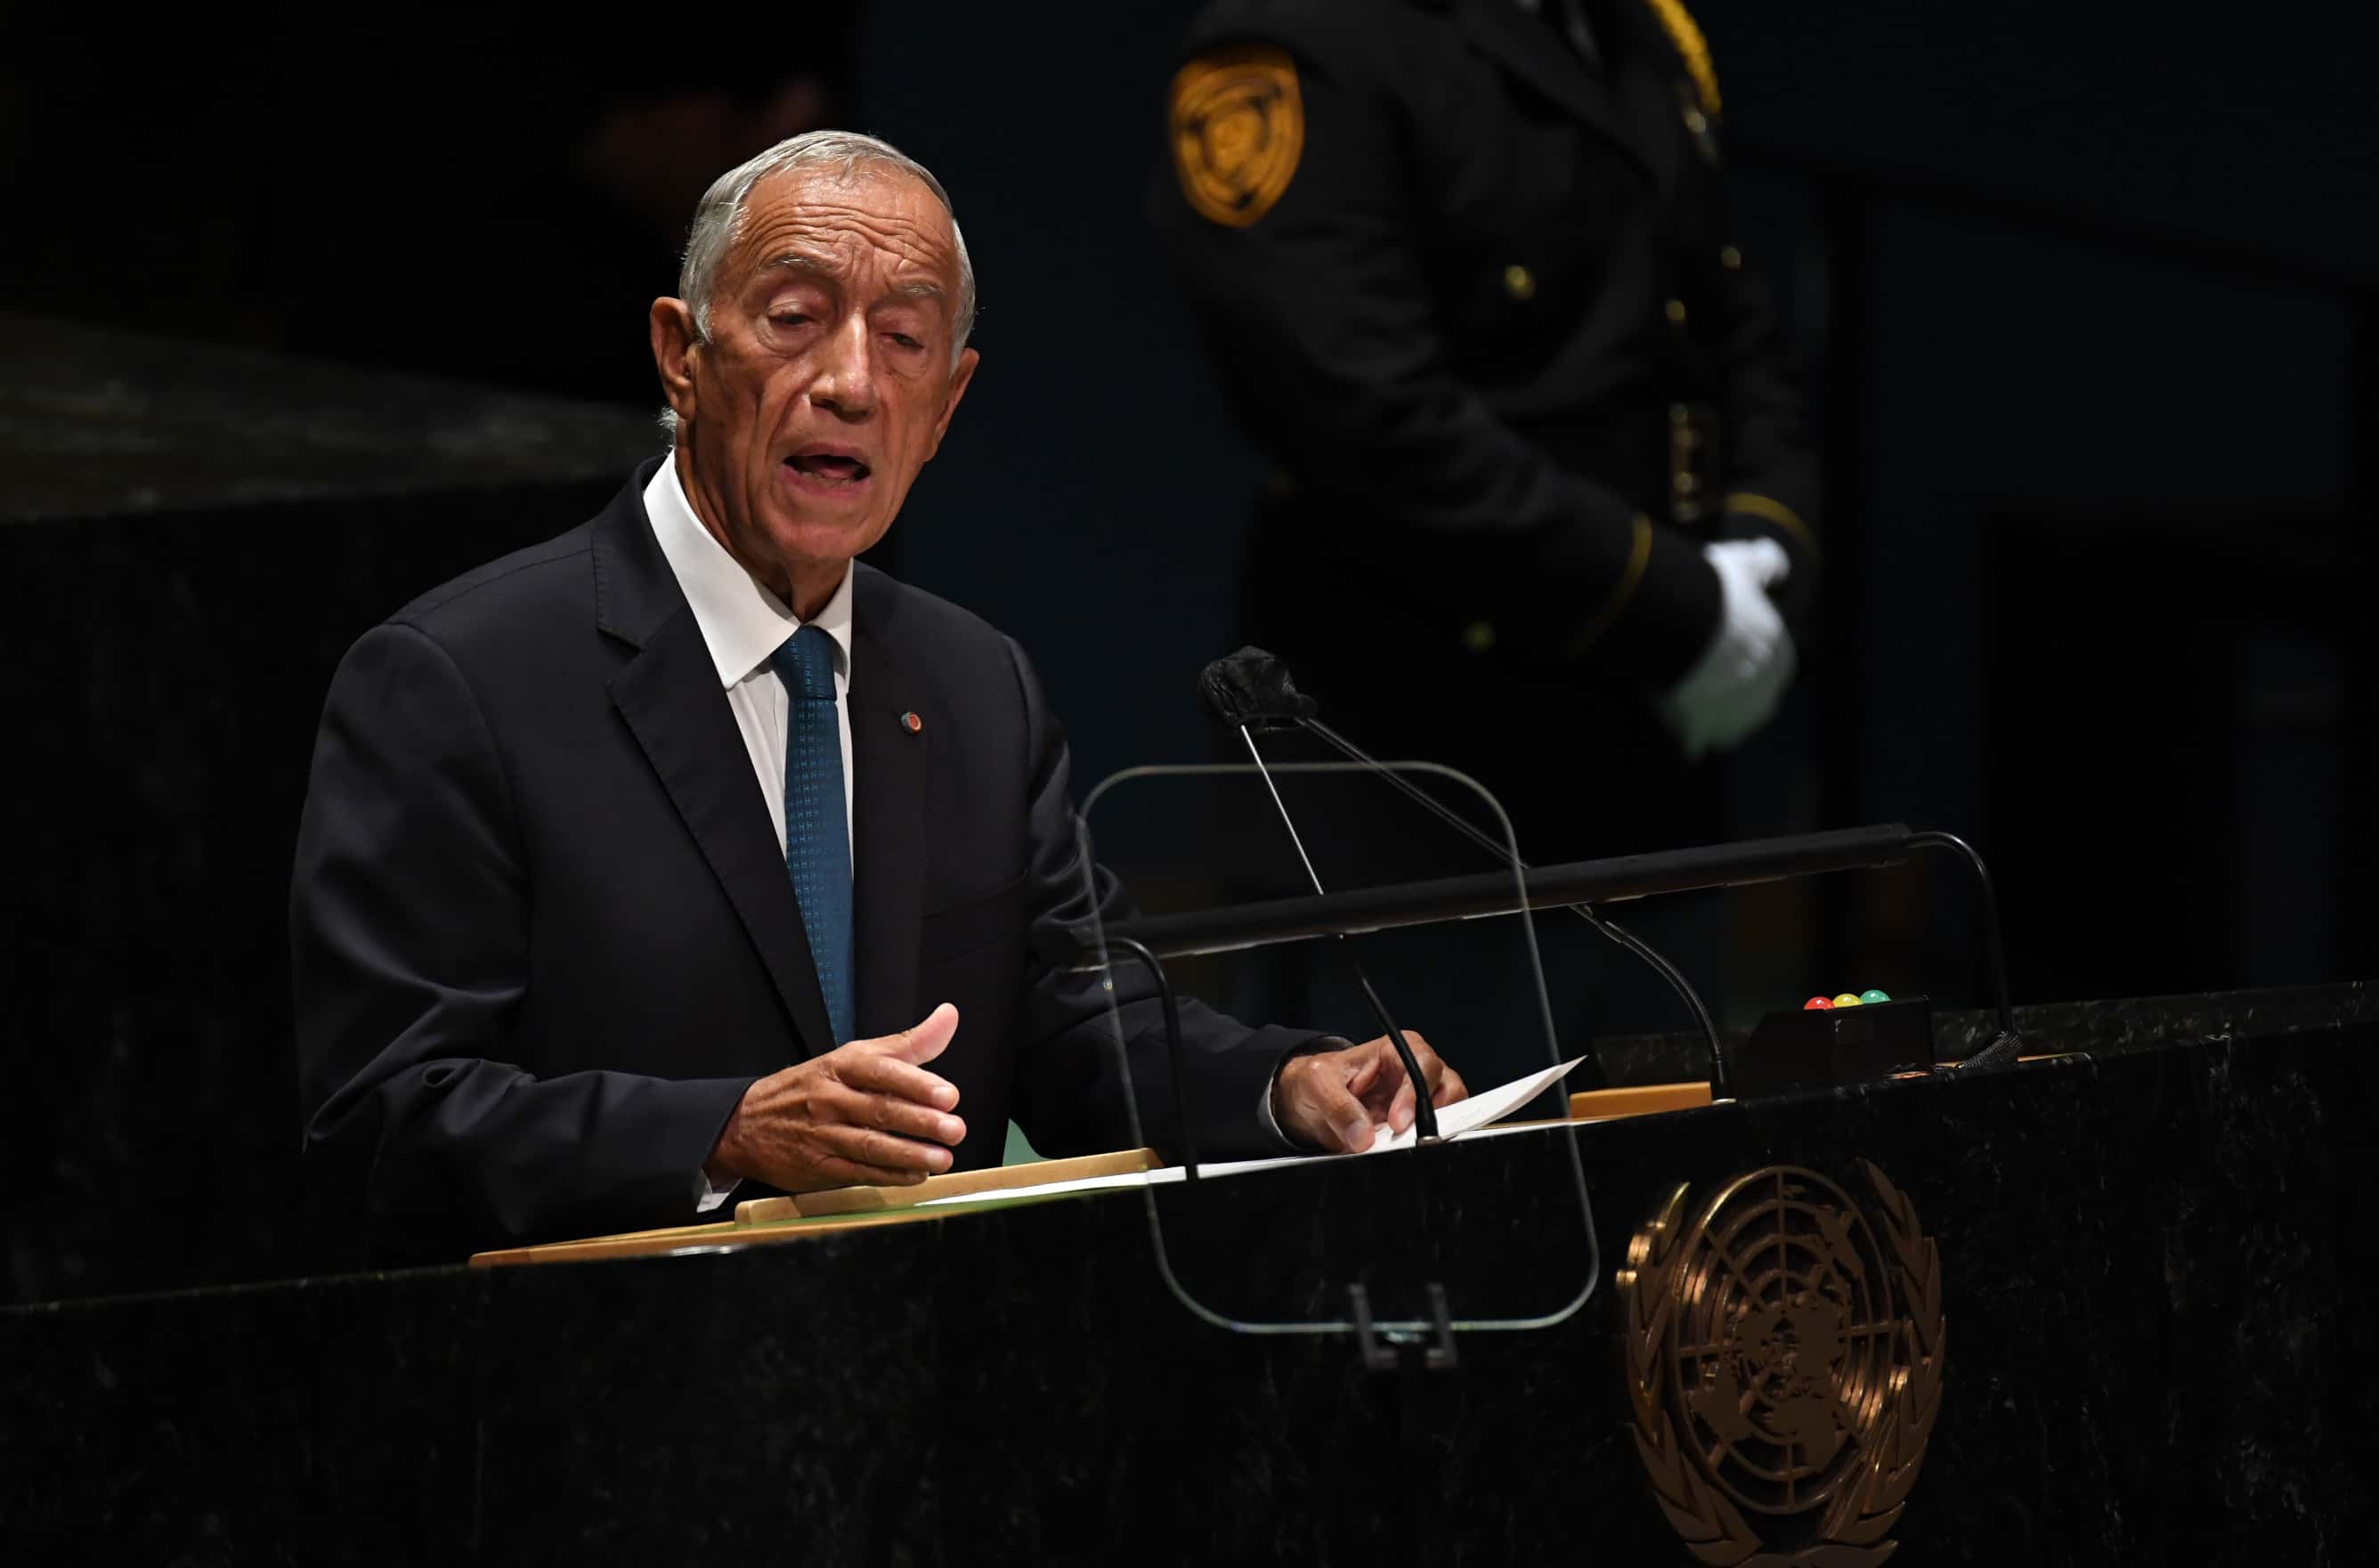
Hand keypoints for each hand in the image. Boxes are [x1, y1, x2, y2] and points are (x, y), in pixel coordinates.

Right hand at [706, 1003, 967, 1192]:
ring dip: (910, 1154)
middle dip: (920, 1122)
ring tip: (942, 1158)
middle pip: (879, 1110)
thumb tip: (949, 1016)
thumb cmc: (813, 1086)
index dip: (916, 1083)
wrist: (748, 1122)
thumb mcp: (854, 1056)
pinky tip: (916, 1175)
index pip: (881, 1070)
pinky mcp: (817, 1166)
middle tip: (954, 1129)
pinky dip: (889, 1175)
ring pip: (869, 1145)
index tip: (948, 1095)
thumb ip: (908, 1043)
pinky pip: (858, 1172)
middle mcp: (830, 1098)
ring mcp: (821, 1134)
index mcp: (841, 1066)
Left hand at [1271, 1032, 1467, 1152]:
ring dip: (1432, 1132)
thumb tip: (1363, 1137)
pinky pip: (1436, 1135)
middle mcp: (1415, 1071)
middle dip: (1434, 1115)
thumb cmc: (1317, 1080)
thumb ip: (1339, 1106)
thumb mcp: (1317, 1084)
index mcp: (1395, 1050)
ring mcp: (1420, 1100)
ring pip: (1452, 1112)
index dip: (1414, 1093)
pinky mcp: (1416, 1126)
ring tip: (1406, 1148)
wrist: (1309, 1102)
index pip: (1421, 1064)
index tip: (1397, 1122)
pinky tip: (1407, 1153)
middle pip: (1448, 1087)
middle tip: (1409, 1140)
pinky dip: (1425, 1146)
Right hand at [1655, 537, 1796, 758]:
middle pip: (1757, 702)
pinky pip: (1696, 741)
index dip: (1757, 662)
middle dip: (1740, 698)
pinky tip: (1679, 734)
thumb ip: (1765, 561)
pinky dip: (1690, 740)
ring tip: (1698, 713)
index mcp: (1777, 651)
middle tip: (1714, 687)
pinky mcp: (1699, 726)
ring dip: (1721, 722)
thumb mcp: (1744, 562)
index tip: (1737, 657)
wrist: (1678, 618)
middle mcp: (1761, 687)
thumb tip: (1778, 566)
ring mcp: (1731, 711)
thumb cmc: (1715, 588)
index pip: (1778, 665)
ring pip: (1732, 726)